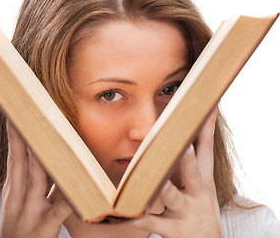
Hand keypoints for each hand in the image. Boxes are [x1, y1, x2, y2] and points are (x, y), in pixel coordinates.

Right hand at [0, 121, 71, 237]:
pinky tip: (75, 182)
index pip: (13, 159)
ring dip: (41, 158)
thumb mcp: (19, 205)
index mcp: (13, 192)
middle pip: (20, 164)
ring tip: (47, 137)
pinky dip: (67, 195)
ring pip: (36, 180)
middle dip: (22, 139)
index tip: (16, 115)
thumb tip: (45, 158)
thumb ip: (33, 182)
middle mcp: (18, 200)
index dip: (14, 137)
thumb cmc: (22, 229)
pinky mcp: (46, 226)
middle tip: (27, 115)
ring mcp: (31, 213)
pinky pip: (59, 208)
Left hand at [130, 109, 222, 237]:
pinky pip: (151, 224)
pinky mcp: (174, 230)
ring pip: (173, 197)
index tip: (205, 105)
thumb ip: (191, 161)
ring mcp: (187, 212)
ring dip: (166, 189)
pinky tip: (125, 214)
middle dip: (187, 157)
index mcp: (203, 178)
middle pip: (193, 170)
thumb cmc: (199, 207)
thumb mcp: (202, 184)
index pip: (205, 147)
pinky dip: (137, 219)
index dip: (205, 126)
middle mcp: (198, 193)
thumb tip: (183, 136)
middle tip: (181, 143)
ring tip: (157, 181)